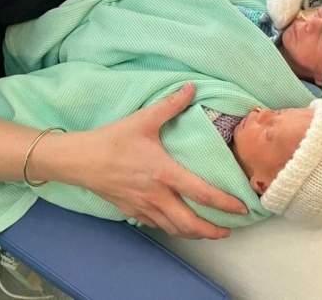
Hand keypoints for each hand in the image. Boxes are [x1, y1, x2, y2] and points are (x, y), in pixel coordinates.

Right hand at [38, 83, 246, 238]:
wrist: (79, 160)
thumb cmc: (111, 140)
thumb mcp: (142, 120)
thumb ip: (170, 105)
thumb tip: (191, 88)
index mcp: (164, 173)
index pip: (203, 194)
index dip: (226, 204)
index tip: (242, 209)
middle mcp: (157, 195)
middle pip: (191, 224)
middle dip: (213, 231)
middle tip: (228, 231)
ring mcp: (143, 207)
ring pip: (174, 229)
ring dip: (194, 234)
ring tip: (206, 233)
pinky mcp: (131, 211)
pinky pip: (156, 225)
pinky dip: (171, 228)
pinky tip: (175, 224)